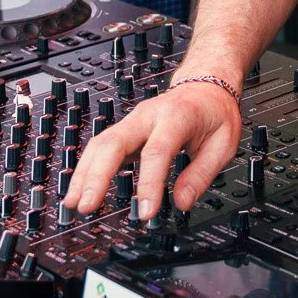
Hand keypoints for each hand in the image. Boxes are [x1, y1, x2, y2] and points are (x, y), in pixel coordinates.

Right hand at [65, 79, 241, 219]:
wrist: (206, 86)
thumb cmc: (215, 113)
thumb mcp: (224, 143)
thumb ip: (201, 175)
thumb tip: (181, 203)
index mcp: (177, 116)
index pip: (157, 151)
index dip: (150, 183)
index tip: (146, 212)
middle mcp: (148, 115)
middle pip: (114, 142)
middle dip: (97, 176)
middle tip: (87, 207)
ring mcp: (133, 120)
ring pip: (100, 143)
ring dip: (84, 174)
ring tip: (73, 204)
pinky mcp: (126, 129)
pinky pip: (101, 147)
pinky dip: (86, 168)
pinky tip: (78, 189)